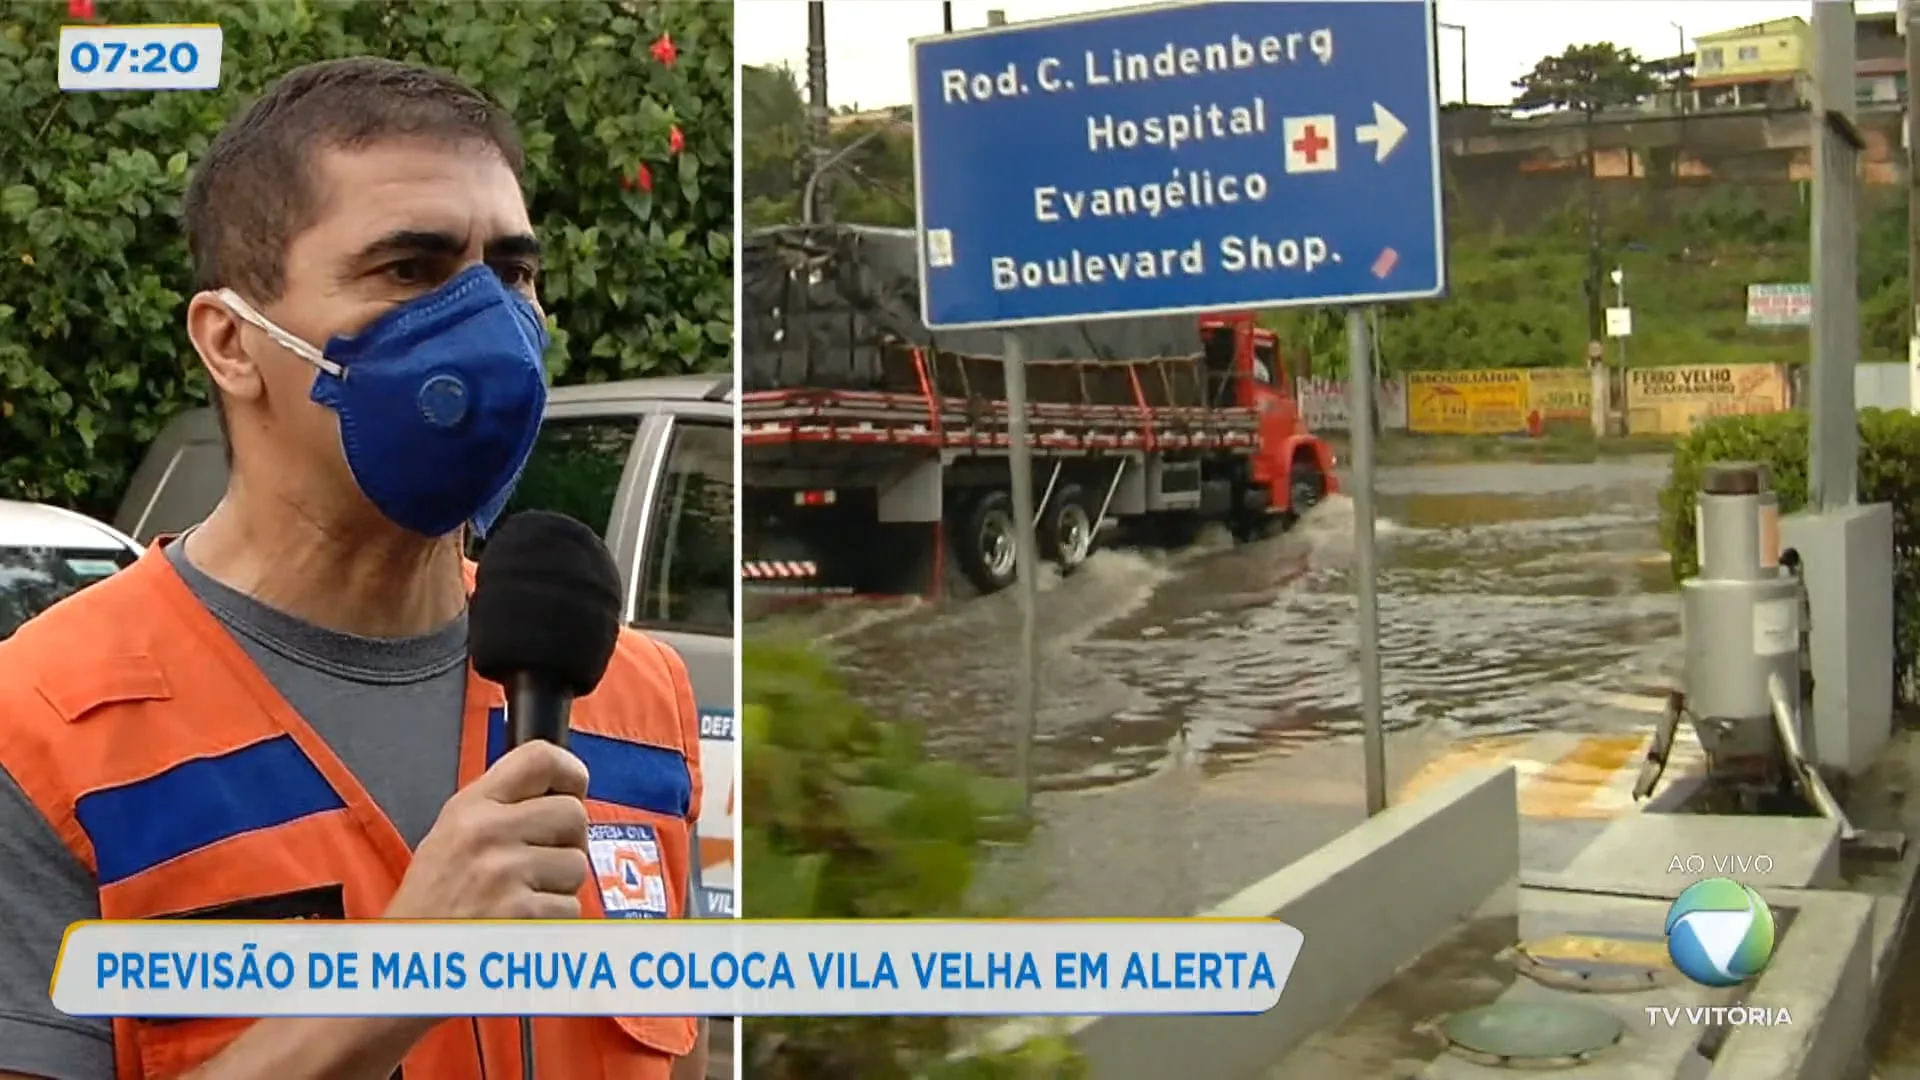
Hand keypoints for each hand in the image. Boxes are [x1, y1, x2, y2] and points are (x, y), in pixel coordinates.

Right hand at [385, 741, 591, 919]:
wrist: (408, 962)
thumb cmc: (431, 907)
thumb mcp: (450, 837)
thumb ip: (500, 809)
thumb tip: (560, 794)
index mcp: (470, 808)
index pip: (538, 759)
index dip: (569, 771)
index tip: (574, 788)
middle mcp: (488, 833)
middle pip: (573, 814)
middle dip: (568, 841)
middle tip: (539, 864)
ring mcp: (506, 873)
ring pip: (577, 865)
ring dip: (560, 886)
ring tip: (520, 898)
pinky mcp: (522, 913)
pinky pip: (570, 908)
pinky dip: (553, 921)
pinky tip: (520, 924)